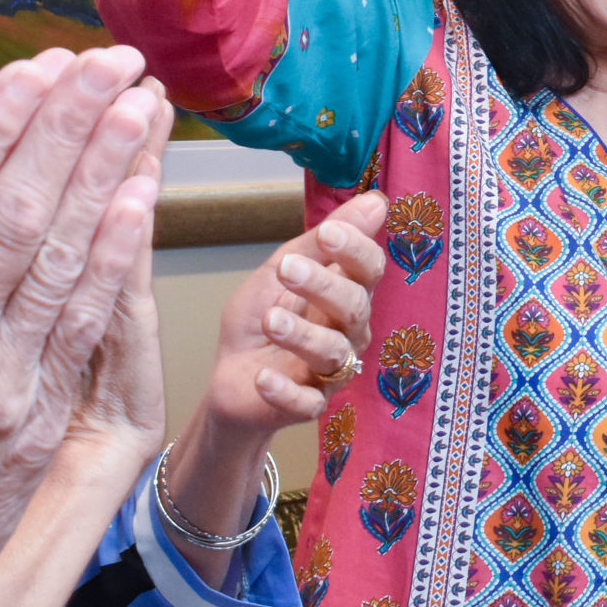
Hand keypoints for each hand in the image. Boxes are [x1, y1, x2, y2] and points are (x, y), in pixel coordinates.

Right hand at [0, 50, 162, 606]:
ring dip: (109, 175)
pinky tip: (142, 199)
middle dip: (70, 129)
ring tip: (143, 108)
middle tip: (112, 62)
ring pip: (65, 260)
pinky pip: (87, 323)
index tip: (33, 70)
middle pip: (19, 217)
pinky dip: (117, 257)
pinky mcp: (40, 423)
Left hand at [198, 190, 386, 436]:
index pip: (368, 269)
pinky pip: (308, 402)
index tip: (328, 233)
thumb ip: (321, 241)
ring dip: (302, 335)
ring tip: (271, 320)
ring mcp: (331, 372)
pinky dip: (285, 390)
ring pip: (334, 353)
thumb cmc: (261, 318)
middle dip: (324, 286)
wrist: (230, 378)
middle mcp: (348, 332)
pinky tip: (263, 376)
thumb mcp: (281, 270)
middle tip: (288, 269)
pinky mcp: (308, 406)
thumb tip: (376, 200)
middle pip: (355, 308)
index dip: (355, 250)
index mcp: (346, 294)